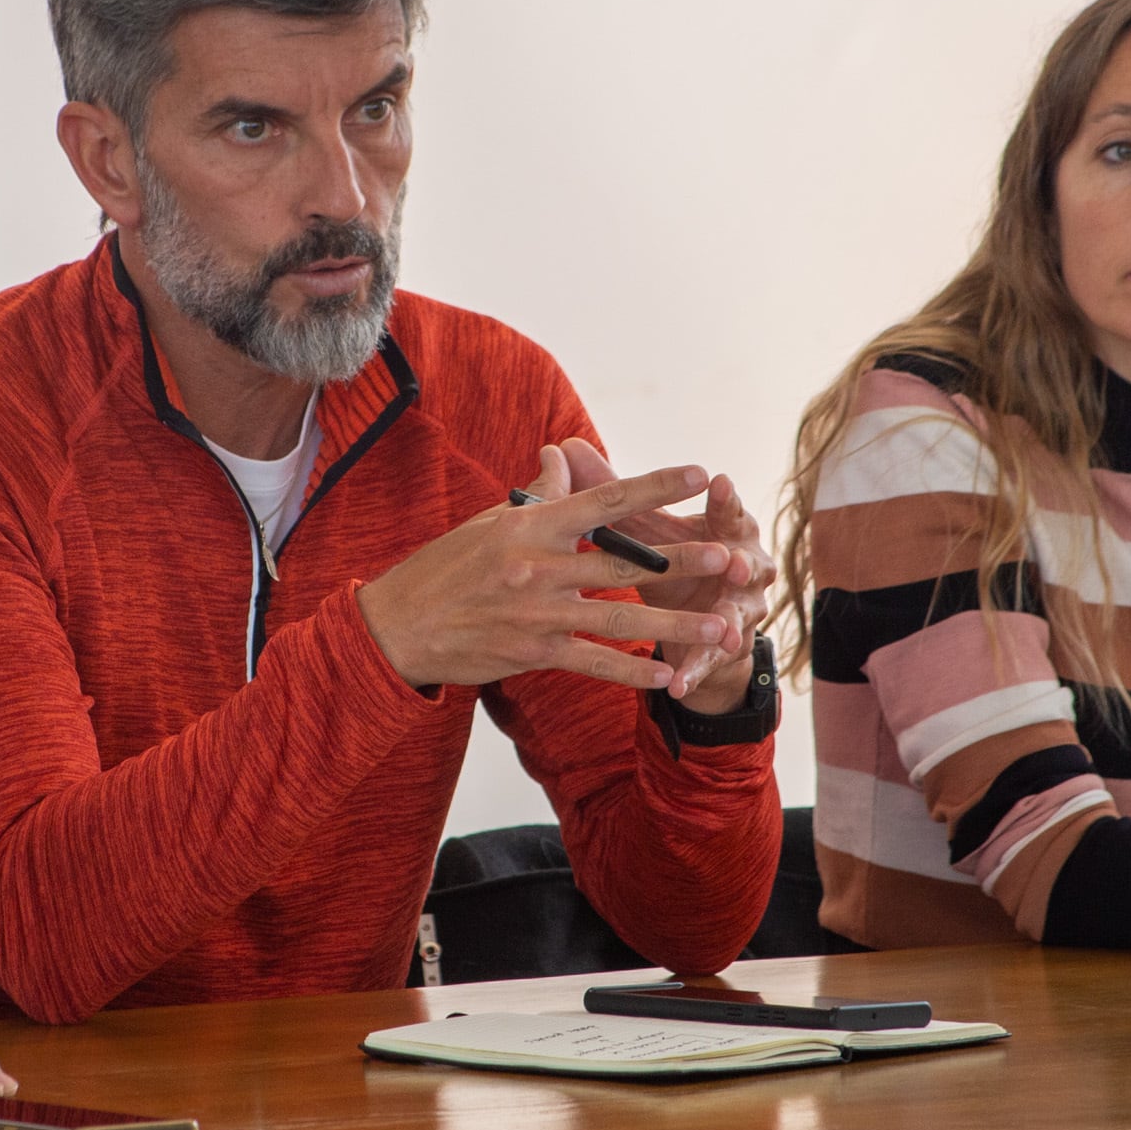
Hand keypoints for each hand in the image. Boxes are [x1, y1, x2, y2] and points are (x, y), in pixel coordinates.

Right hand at [355, 452, 740, 691]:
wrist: (400, 626)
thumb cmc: (445, 567)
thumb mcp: (490, 521)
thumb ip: (537, 495)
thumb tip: (563, 455)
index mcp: (531, 525)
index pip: (604, 499)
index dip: (655, 486)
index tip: (699, 473)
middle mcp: (540, 567)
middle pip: (624, 562)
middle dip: (681, 560)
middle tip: (730, 557)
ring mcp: (539, 613)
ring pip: (621, 617)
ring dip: (676, 624)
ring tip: (723, 628)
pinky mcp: (535, 653)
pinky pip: (595, 663)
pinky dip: (632, 671)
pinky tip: (667, 674)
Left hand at [546, 439, 774, 711]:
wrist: (695, 616)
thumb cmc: (667, 554)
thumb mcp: (642, 524)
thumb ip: (606, 489)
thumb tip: (564, 446)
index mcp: (724, 529)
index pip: (726, 509)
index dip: (722, 498)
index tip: (717, 480)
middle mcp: (742, 566)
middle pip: (745, 562)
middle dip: (738, 562)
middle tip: (732, 561)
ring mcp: (737, 610)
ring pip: (735, 617)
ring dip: (728, 624)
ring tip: (724, 630)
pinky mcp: (721, 650)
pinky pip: (708, 663)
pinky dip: (694, 671)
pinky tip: (677, 685)